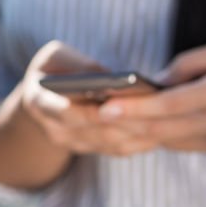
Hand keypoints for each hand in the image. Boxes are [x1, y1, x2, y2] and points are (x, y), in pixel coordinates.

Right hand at [21, 41, 157, 156]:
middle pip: (97, 132)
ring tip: (165, 120)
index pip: (67, 112)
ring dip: (140, 133)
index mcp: (40, 103)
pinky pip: (121, 149)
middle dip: (127, 122)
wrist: (45, 97)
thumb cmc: (54, 69)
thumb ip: (79, 65)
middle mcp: (57, 131)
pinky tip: (163, 130)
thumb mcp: (56, 56)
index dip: (92, 111)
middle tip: (155, 112)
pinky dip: (143, 141)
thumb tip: (111, 77)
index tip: (116, 103)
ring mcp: (76, 145)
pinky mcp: (94, 150)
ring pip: (113, 144)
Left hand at [97, 39, 205, 159]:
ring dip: (141, 133)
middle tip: (91, 117)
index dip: (136, 109)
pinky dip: (167, 135)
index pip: (172, 106)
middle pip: (164, 131)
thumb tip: (154, 83)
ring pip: (171, 142)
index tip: (105, 106)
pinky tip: (147, 126)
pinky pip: (187, 145)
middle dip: (125, 125)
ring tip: (110, 121)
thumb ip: (189, 65)